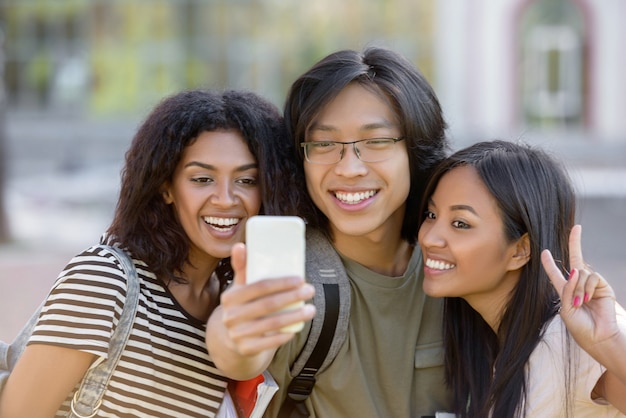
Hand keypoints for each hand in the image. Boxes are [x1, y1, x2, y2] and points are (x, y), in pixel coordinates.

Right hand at [219, 243, 315, 356]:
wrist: (229, 338)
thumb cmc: (241, 305)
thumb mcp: (239, 288)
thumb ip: (242, 268)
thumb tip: (240, 244)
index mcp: (230, 297)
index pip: (259, 287)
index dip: (281, 283)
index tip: (300, 279)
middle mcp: (231, 316)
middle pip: (268, 305)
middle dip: (292, 297)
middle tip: (310, 290)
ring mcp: (237, 334)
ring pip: (272, 324)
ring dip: (295, 317)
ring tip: (311, 309)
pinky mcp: (245, 349)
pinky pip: (268, 343)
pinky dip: (284, 336)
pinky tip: (297, 329)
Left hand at [541, 224, 618, 350]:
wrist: (598, 337)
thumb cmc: (580, 327)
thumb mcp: (566, 308)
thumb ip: (567, 289)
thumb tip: (576, 270)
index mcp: (566, 291)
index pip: (556, 274)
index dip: (549, 263)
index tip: (543, 252)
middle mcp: (579, 285)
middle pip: (576, 259)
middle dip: (575, 242)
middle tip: (576, 228)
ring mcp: (591, 285)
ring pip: (581, 273)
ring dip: (578, 287)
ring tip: (580, 302)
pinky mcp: (603, 286)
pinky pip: (591, 277)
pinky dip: (586, 287)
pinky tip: (588, 300)